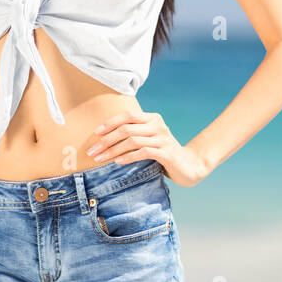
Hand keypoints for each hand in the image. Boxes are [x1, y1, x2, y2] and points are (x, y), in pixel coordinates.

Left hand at [85, 111, 208, 186]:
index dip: (110, 123)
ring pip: (132, 140)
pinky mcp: (166, 152)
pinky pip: (142, 152)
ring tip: (100, 159)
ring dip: (112, 150)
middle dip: (106, 140)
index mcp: (153, 118)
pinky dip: (127, 157)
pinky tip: (117, 162)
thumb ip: (134, 134)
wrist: (188, 166)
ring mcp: (162, 138)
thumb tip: (105, 137)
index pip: (127, 116)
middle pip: (126, 128)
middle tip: (92, 151)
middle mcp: (158, 125)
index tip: (95, 133)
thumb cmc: (163, 153)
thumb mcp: (149, 139)